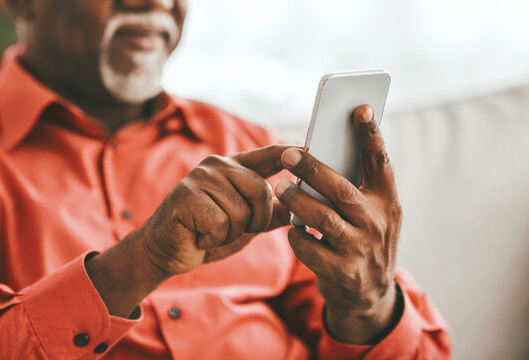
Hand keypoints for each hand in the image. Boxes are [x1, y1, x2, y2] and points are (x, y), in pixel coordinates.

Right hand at [140, 145, 292, 277]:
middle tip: (231, 230)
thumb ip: (270, 213)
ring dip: (229, 234)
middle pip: (261, 191)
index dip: (289, 154)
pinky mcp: (187, 196)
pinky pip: (221, 224)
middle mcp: (217, 166)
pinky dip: (213, 239)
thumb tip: (302, 206)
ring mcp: (200, 178)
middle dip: (255, 221)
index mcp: (234, 168)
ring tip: (210, 232)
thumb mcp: (245, 224)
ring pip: (241, 212)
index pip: (268, 155)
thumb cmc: (206, 234)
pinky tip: (199, 235)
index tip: (310, 150)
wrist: (166, 251)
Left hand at [274, 105, 402, 343]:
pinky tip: (292, 228)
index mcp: (387, 201)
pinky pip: (307, 246)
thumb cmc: (364, 240)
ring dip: (296, 200)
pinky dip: (295, 234)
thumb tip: (320, 153)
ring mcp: (359, 248)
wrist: (369, 296)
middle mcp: (377, 223)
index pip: (381, 162)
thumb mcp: (372, 214)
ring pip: (322, 218)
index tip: (360, 108)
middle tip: (288, 153)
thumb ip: (355, 188)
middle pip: (341, 189)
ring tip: (280, 187)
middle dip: (313, 169)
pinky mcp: (340, 271)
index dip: (371, 135)